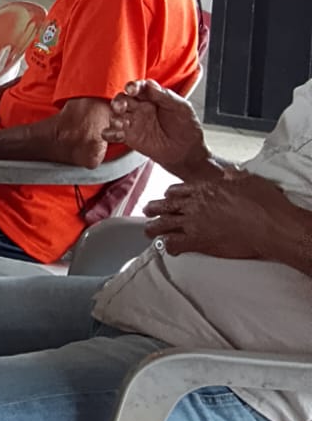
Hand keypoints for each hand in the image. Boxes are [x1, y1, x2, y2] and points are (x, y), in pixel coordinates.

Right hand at [103, 80, 209, 176]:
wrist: (187, 153)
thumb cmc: (187, 129)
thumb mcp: (182, 108)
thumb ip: (166, 96)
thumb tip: (150, 85)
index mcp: (153, 98)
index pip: (139, 88)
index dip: (133, 86)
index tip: (131, 90)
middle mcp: (140, 108)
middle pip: (122, 99)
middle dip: (118, 101)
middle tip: (121, 107)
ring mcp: (133, 123)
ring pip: (115, 115)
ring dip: (114, 117)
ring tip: (122, 124)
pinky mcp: (129, 137)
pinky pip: (112, 133)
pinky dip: (109, 133)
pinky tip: (116, 135)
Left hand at [143, 168, 291, 259]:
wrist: (271, 226)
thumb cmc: (264, 204)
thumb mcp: (248, 181)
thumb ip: (234, 176)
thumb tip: (230, 172)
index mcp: (205, 189)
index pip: (177, 190)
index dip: (170, 194)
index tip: (167, 197)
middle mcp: (195, 205)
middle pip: (165, 205)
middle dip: (154, 208)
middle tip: (149, 211)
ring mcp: (194, 223)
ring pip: (163, 224)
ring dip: (153, 228)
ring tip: (149, 231)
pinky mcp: (198, 241)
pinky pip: (174, 244)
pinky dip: (168, 246)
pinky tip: (167, 248)